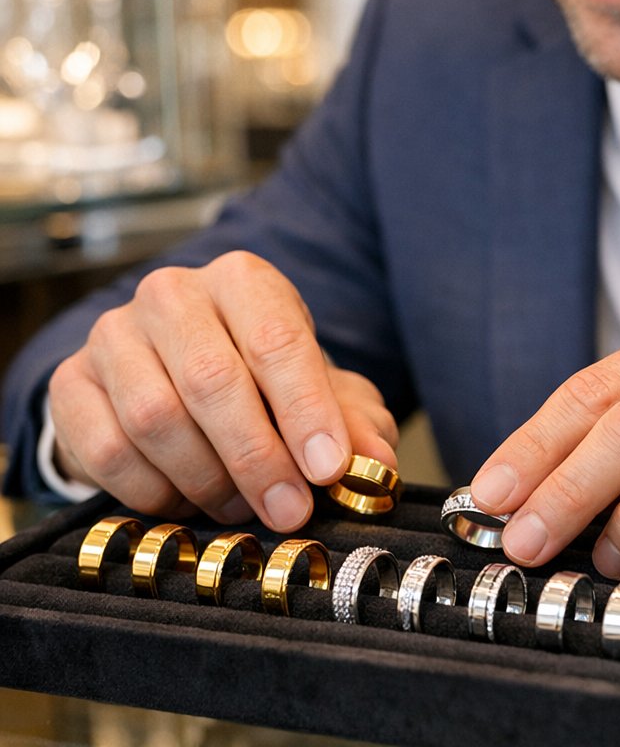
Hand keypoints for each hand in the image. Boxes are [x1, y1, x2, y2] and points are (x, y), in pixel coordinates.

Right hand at [48, 251, 398, 530]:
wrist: (172, 370)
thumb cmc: (257, 377)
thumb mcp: (314, 388)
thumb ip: (351, 422)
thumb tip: (376, 466)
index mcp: (243, 280)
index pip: (277, 340)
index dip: (305, 410)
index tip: (328, 469)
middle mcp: (173, 294)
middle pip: (213, 380)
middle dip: (259, 457)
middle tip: (289, 510)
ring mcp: (114, 334)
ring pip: (156, 418)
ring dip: (206, 478)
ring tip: (241, 506)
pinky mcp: (71, 381)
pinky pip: (106, 450)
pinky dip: (152, 490)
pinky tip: (185, 499)